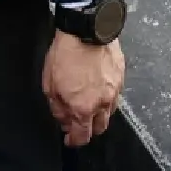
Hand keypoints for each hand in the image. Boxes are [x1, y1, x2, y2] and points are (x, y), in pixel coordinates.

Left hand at [42, 31, 123, 146]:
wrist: (86, 30)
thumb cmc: (66, 54)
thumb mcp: (49, 86)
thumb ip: (58, 108)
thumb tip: (64, 120)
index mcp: (83, 108)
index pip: (82, 137)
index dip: (74, 141)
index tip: (69, 139)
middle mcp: (102, 103)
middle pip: (100, 128)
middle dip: (89, 129)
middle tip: (78, 120)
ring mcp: (115, 90)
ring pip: (110, 112)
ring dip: (99, 113)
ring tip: (88, 102)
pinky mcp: (122, 76)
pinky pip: (116, 94)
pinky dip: (107, 96)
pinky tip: (97, 86)